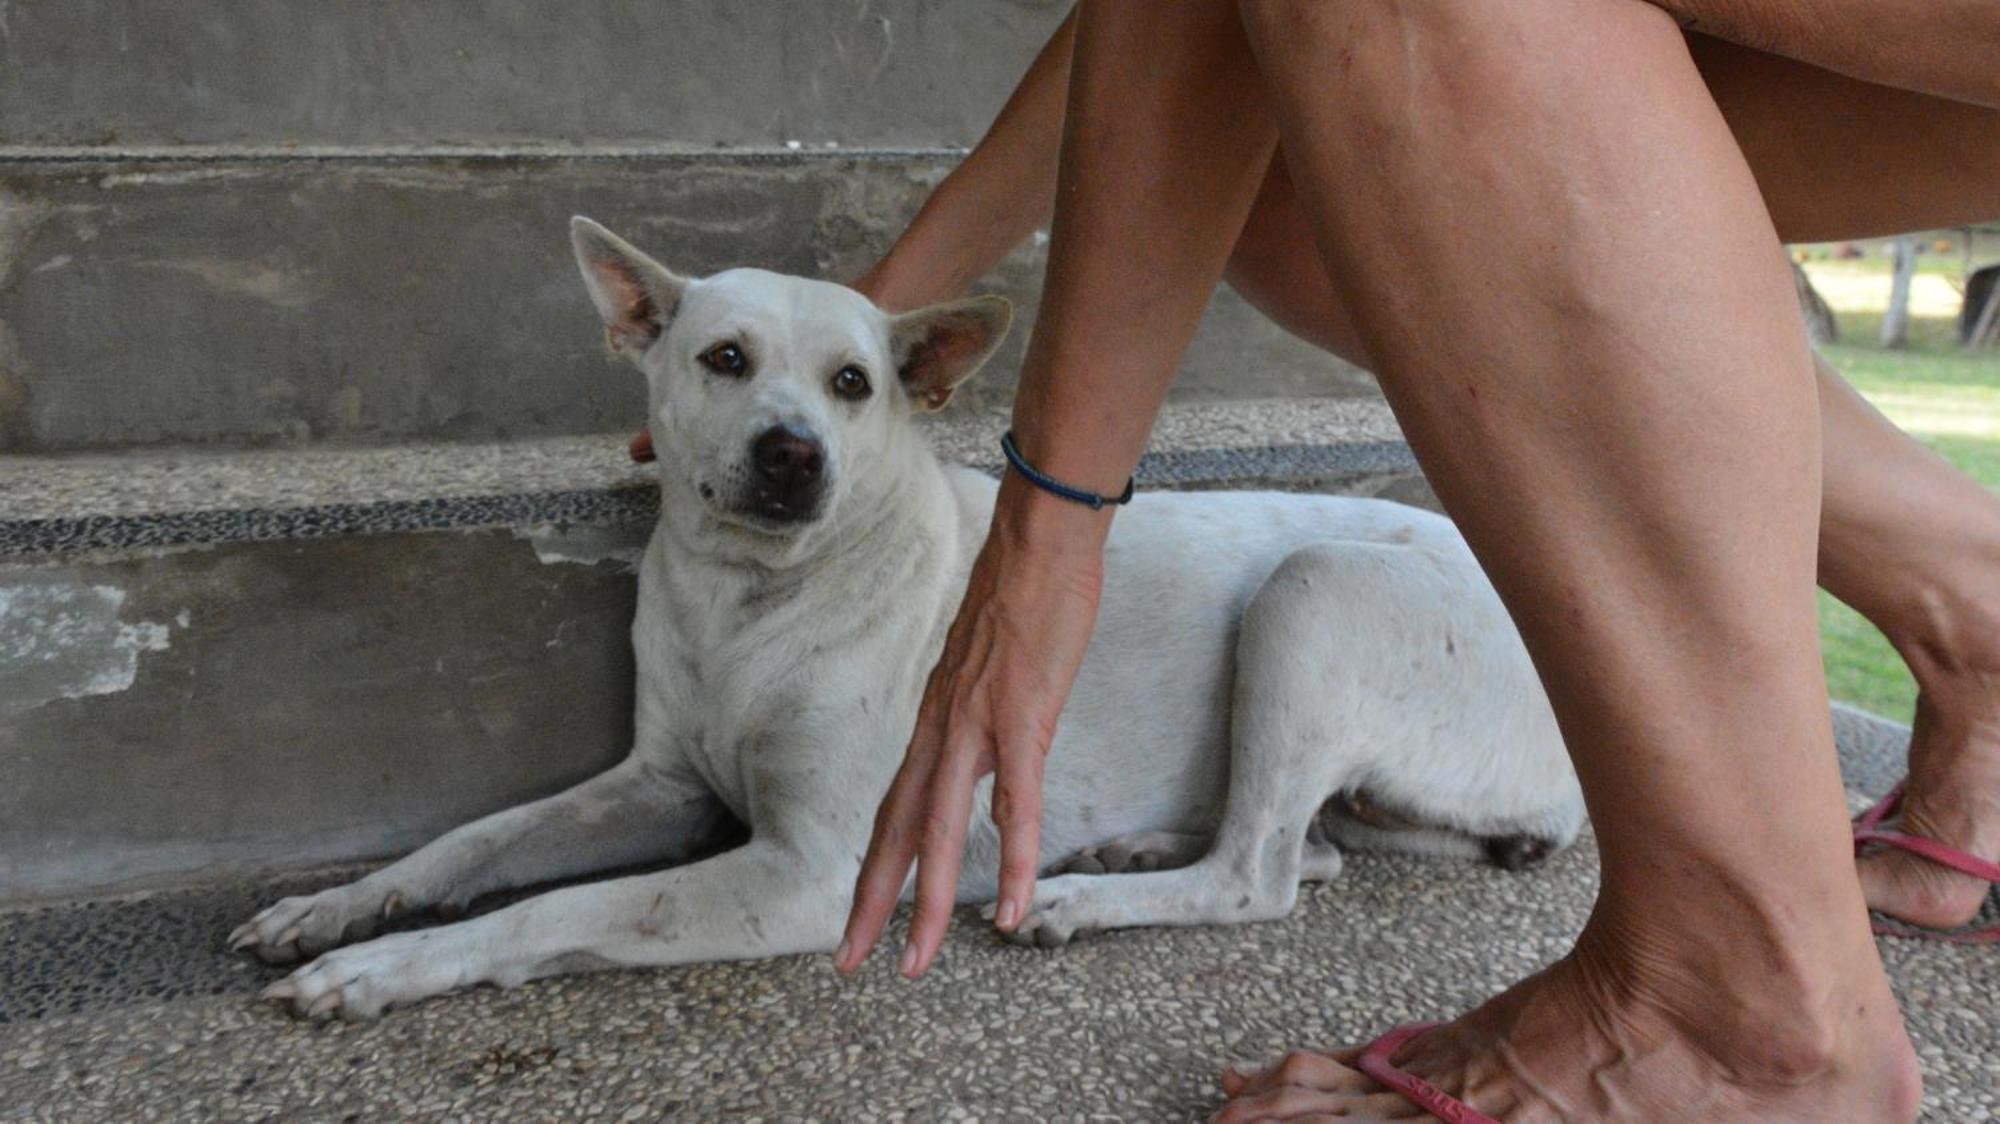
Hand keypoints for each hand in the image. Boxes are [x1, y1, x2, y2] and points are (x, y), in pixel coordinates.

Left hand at [836, 476, 1110, 976]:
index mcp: (936, 722)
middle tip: (850, 964)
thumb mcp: (991, 668)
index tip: (859, 920)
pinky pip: (1015, 807)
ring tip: (913, 963)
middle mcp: (942, 731)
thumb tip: (996, 748)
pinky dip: (1010, 862)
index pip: (895, 809)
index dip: (875, 868)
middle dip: (873, 903)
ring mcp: (977, 727)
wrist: (1039, 542)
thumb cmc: (1024, 595)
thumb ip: (986, 716)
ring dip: (925, 903)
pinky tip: (1008, 911)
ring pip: (938, 831)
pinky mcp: (1023, 720)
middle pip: (896, 831)